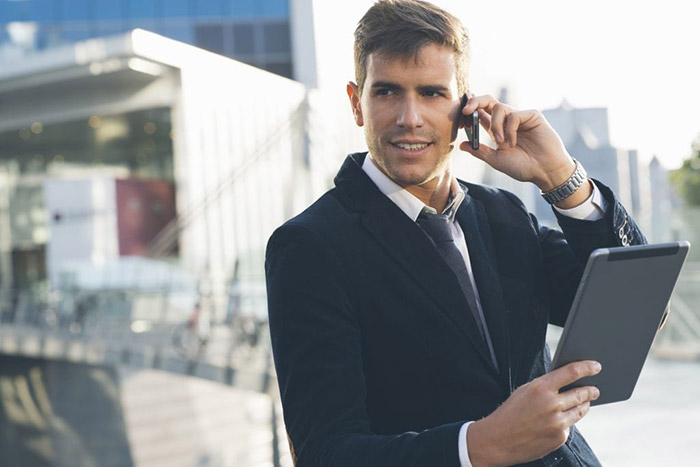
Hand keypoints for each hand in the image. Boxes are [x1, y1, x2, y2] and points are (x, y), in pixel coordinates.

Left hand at [459, 94, 575, 192]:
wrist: (544, 171)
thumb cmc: (523, 167)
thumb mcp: (496, 160)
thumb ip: (479, 152)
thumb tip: (461, 145)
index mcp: (497, 130)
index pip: (480, 113)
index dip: (470, 111)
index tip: (460, 115)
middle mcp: (507, 121)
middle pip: (488, 101)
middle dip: (475, 101)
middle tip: (466, 110)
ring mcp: (520, 116)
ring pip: (499, 107)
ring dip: (496, 126)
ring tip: (502, 143)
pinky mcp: (532, 115)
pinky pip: (514, 115)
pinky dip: (510, 130)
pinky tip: (514, 142)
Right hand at [467, 360, 601, 466]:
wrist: (498, 440)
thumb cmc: (510, 413)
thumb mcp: (525, 391)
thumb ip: (545, 386)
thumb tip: (567, 382)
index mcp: (541, 388)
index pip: (572, 372)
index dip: (587, 367)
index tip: (597, 366)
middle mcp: (552, 404)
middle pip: (582, 393)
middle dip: (591, 390)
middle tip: (595, 389)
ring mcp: (557, 423)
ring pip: (580, 411)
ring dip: (584, 405)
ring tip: (586, 402)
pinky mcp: (559, 438)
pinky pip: (569, 427)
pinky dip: (567, 422)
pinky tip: (559, 421)